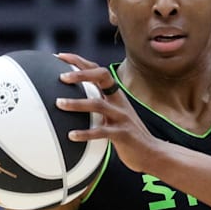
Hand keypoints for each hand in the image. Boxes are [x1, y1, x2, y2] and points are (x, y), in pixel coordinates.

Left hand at [53, 53, 165, 174]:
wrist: (152, 152)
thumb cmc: (128, 135)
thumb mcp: (114, 115)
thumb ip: (99, 106)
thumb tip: (72, 102)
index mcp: (116, 95)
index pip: (97, 70)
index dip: (79, 61)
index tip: (60, 57)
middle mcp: (119, 101)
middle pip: (102, 77)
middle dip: (81, 74)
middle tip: (61, 77)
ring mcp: (122, 116)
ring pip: (98, 104)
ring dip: (77, 103)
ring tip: (59, 103)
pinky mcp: (123, 134)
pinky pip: (102, 131)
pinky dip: (85, 133)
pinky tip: (71, 135)